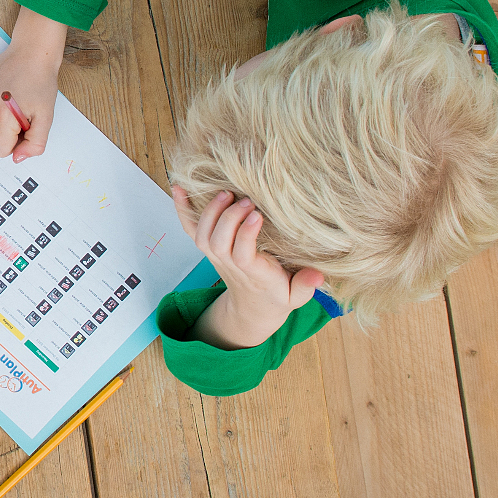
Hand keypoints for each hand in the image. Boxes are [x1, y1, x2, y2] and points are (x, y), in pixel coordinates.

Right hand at [0, 7, 66, 161]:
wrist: (32, 51)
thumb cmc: (41, 82)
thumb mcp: (47, 116)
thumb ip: (35, 143)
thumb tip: (17, 158)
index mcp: (4, 114)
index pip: (1, 150)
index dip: (16, 143)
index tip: (26, 127)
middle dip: (8, 133)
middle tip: (23, 114)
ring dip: (0, 122)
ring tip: (14, 103)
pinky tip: (5, 95)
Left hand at [172, 186, 325, 349]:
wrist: (252, 308)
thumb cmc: (277, 295)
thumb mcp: (296, 296)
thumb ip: (306, 286)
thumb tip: (318, 275)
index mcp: (253, 274)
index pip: (242, 256)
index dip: (246, 235)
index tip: (258, 215)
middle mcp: (230, 265)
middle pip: (218, 243)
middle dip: (228, 218)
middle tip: (245, 200)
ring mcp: (216, 257)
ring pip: (202, 236)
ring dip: (210, 212)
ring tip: (225, 192)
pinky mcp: (209, 248)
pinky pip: (190, 230)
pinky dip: (182, 210)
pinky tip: (180, 188)